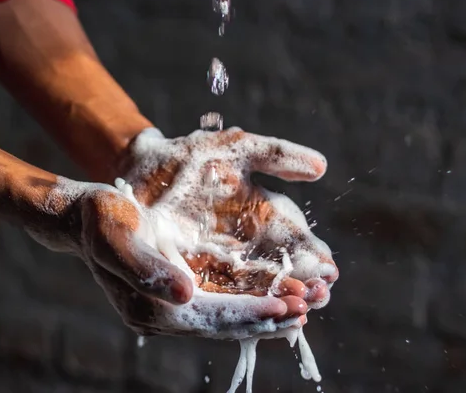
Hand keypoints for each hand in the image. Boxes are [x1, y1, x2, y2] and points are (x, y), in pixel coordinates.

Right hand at [25, 179, 300, 337]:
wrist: (83, 217)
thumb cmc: (101, 218)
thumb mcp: (116, 235)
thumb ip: (145, 268)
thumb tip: (185, 294)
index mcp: (149, 306)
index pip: (210, 316)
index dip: (249, 313)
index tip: (286, 308)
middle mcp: (158, 317)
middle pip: (220, 327)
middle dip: (263, 322)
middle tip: (304, 315)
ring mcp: (162, 314)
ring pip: (219, 324)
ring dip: (258, 320)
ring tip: (295, 315)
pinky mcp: (168, 304)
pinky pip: (212, 314)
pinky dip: (241, 311)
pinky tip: (263, 307)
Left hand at [116, 127, 337, 319]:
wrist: (137, 169)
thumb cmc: (185, 157)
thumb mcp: (232, 149)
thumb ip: (275, 154)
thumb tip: (321, 167)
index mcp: (259, 213)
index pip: (292, 239)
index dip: (310, 254)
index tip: (328, 269)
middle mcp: (244, 243)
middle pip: (278, 269)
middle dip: (300, 284)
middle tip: (318, 297)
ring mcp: (219, 263)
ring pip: (253, 287)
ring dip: (275, 300)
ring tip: (299, 311)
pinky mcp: (193, 277)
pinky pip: (218, 296)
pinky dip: (239, 306)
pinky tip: (259, 317)